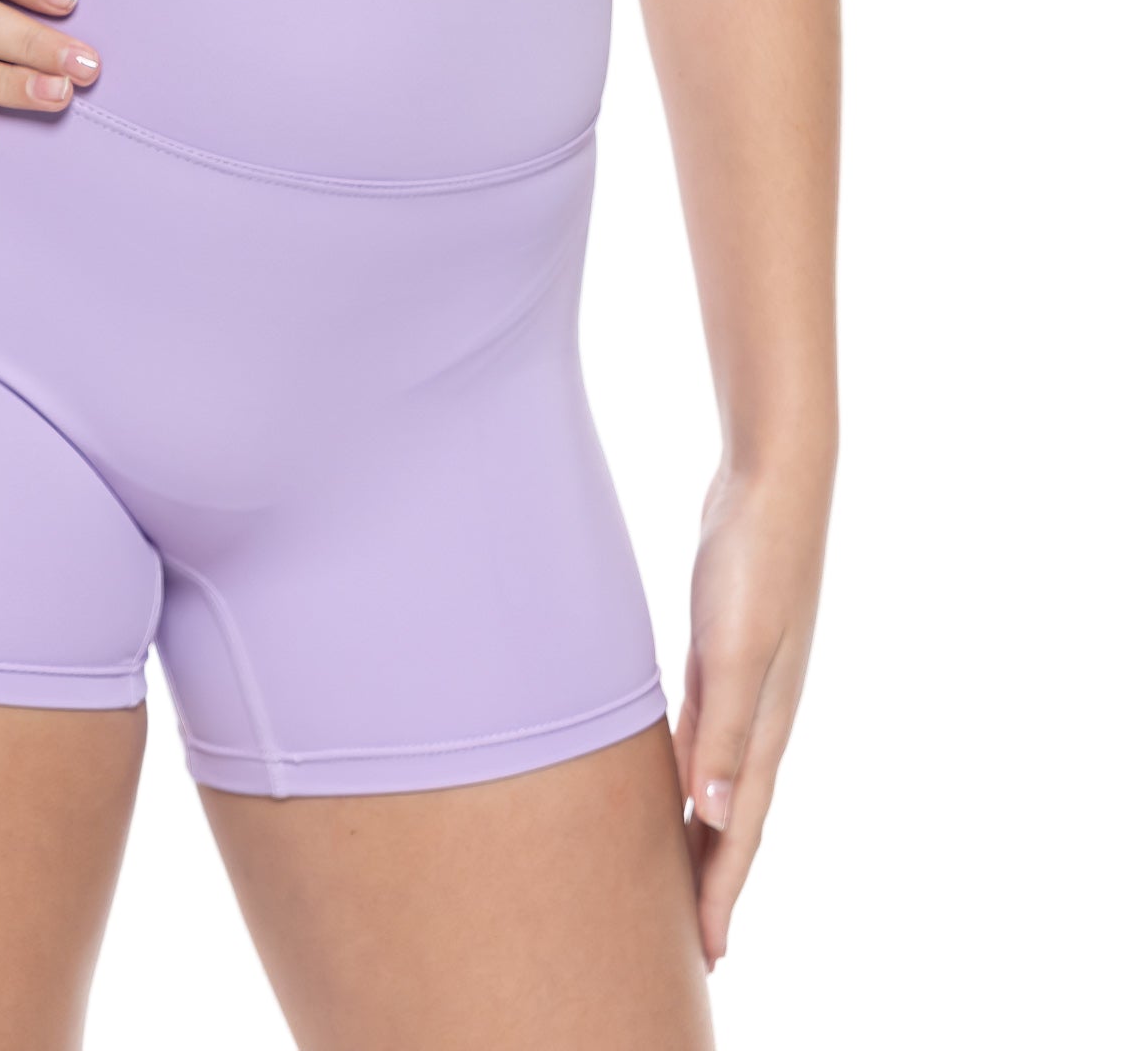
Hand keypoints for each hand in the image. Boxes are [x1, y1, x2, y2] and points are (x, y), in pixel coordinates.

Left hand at [672, 451, 833, 970]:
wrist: (771, 481)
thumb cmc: (756, 560)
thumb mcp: (736, 647)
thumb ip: (725, 730)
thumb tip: (712, 816)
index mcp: (767, 724)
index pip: (740, 829)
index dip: (722, 891)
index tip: (706, 954)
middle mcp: (759, 713)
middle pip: (731, 816)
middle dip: (713, 878)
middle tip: (690, 941)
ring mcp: (742, 680)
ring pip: (714, 775)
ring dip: (697, 828)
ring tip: (676, 875)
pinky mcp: (721, 648)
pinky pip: (699, 730)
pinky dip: (684, 766)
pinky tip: (665, 776)